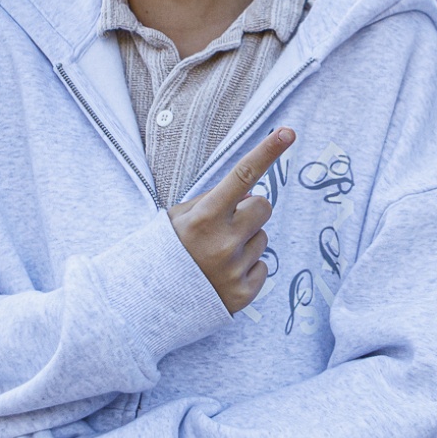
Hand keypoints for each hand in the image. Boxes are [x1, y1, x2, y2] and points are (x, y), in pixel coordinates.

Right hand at [169, 127, 295, 313]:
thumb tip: (248, 193)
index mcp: (203, 218)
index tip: (288, 132)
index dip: (266, 152)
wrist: (148, 304)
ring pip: (264, 238)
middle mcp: (222, 243)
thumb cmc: (165, 251)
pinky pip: (263, 267)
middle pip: (263, 206)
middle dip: (249, 211)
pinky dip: (247, 269)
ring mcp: (235, 270)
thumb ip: (212, 200)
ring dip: (245, 242)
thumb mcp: (178, 217)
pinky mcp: (244, 294)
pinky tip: (223, 276)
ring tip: (216, 256)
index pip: (242, 176)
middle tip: (224, 226)